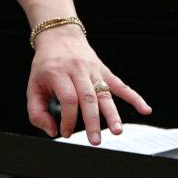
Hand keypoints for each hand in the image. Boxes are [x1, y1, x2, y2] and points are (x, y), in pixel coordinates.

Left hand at [26, 24, 151, 144]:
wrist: (59, 36)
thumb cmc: (46, 64)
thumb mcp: (33, 86)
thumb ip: (36, 112)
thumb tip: (52, 131)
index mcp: (58, 73)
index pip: (68, 99)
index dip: (68, 119)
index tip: (65, 133)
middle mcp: (77, 70)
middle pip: (88, 98)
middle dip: (92, 122)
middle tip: (95, 141)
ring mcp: (93, 70)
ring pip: (105, 94)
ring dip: (112, 114)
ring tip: (117, 131)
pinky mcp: (104, 71)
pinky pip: (121, 85)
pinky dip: (134, 97)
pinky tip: (145, 109)